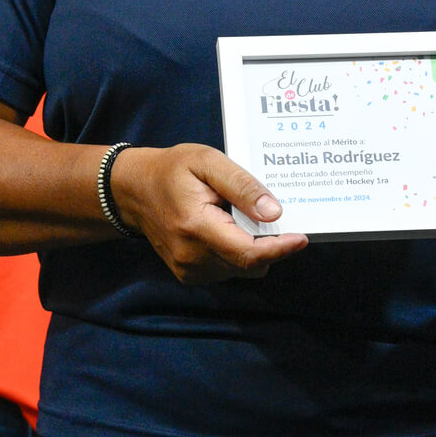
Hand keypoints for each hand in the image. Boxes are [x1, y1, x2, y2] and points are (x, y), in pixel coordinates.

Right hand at [111, 143, 307, 283]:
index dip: (280, 248)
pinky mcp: (188, 275)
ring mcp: (188, 270)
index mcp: (196, 227)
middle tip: (272, 215)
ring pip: (241, 270)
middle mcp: (191, 257)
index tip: (302, 237)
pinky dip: (237, 254)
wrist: (133, 190)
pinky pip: (227, 270)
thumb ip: (241, 185)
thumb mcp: (208, 162)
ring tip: (241, 217)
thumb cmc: (172, 170)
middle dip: (270, 245)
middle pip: (249, 264)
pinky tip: (228, 228)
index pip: (248, 253)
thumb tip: (274, 212)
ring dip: (252, 249)